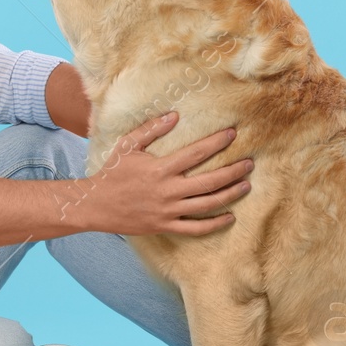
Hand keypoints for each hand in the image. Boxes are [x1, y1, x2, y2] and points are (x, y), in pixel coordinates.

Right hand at [82, 112, 252, 236]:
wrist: (96, 205)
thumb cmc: (112, 173)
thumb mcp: (127, 146)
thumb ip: (151, 130)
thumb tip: (175, 116)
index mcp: (160, 169)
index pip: (196, 154)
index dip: (217, 143)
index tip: (233, 135)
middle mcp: (168, 191)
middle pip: (210, 181)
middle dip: (233, 171)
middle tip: (249, 163)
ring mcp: (168, 211)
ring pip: (207, 205)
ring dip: (230, 195)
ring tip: (246, 185)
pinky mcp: (165, 226)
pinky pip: (195, 228)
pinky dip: (215, 224)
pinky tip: (230, 216)